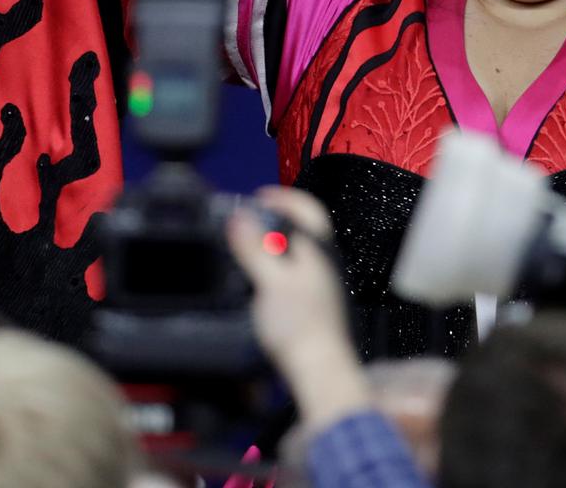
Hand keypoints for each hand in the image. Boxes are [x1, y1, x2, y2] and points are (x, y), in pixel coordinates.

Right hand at [227, 186, 369, 429]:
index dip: (283, 197)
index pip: (307, 208)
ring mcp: (321, 283)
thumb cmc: (300, 327)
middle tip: (248, 219)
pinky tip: (259, 279)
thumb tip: (240, 217)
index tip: (258, 196)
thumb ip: (256, 248)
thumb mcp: (270, 281)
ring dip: (275, 242)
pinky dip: (276, 264)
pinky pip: (294, 271)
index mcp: (318, 250)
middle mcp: (324, 262)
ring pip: (298, 250)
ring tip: (248, 245)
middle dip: (275, 218)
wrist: (318, 368)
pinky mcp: (314, 302)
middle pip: (303, 228)